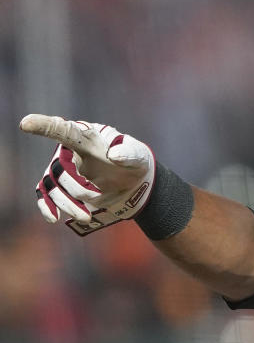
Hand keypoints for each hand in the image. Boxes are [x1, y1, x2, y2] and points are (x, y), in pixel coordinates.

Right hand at [21, 114, 154, 235]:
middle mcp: (68, 151)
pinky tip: (53, 218)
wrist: (135, 183)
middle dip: (76, 187)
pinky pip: (46, 196)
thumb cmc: (134, 162)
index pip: (62, 129)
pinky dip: (47, 207)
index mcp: (85, 137)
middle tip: (99, 195)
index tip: (26, 123)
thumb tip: (114, 155)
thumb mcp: (138, 155)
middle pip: (59, 169)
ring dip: (66, 204)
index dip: (44, 125)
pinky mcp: (63, 188)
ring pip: (53, 187)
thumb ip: (130, 153)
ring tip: (86, 217)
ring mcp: (63, 170)